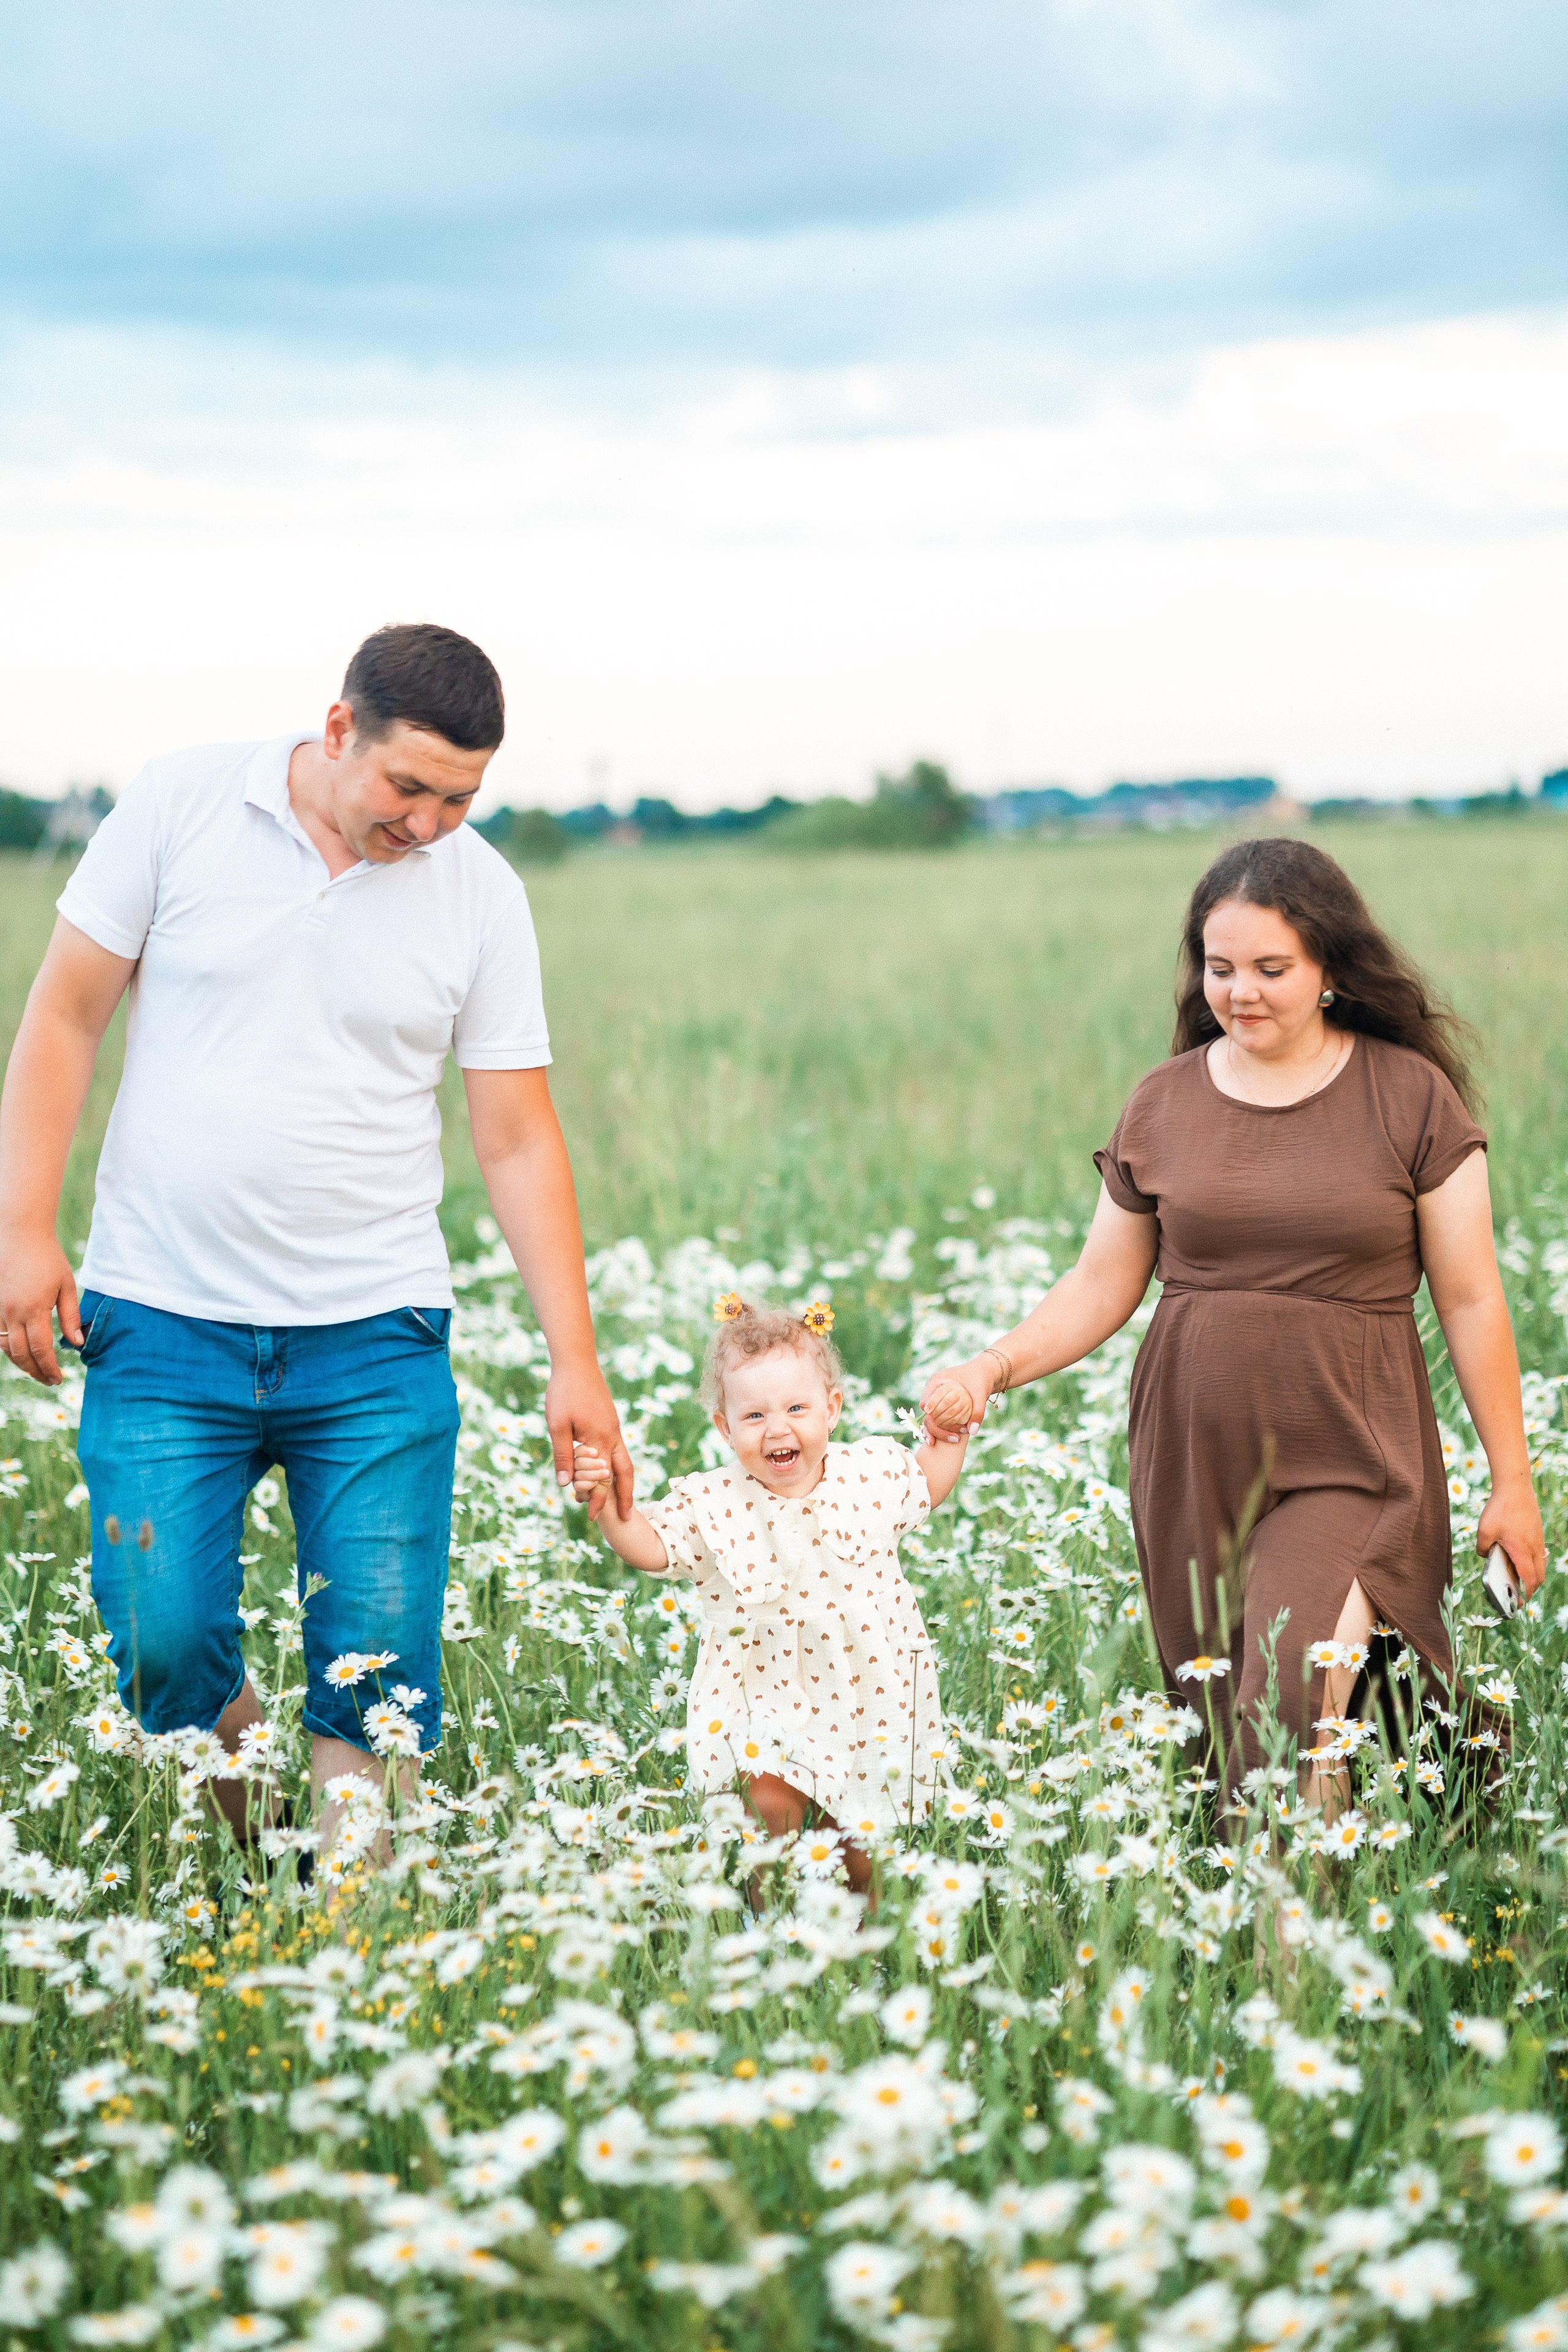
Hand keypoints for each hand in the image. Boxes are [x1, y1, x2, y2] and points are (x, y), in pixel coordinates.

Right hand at [0, 1230, 81, 1386]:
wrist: (19, 1234)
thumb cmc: (47, 1258)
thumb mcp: (67, 1286)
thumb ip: (71, 1317)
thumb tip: (77, 1344)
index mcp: (33, 1310)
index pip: (41, 1350)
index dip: (50, 1368)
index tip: (58, 1379)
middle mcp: (11, 1313)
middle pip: (20, 1354)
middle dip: (35, 1371)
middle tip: (49, 1380)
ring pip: (5, 1347)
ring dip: (20, 1362)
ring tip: (36, 1370)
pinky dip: (7, 1348)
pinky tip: (20, 1352)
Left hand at [546, 1359, 633, 1517]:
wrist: (576, 1362)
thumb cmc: (563, 1392)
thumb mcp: (557, 1425)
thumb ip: (563, 1456)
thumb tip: (566, 1485)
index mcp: (599, 1439)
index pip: (601, 1479)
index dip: (597, 1500)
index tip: (592, 1518)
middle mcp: (612, 1436)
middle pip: (625, 1473)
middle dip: (625, 1497)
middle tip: (627, 1517)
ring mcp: (613, 1427)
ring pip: (625, 1461)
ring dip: (623, 1482)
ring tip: (620, 1498)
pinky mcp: (610, 1421)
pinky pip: (617, 1449)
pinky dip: (616, 1466)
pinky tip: (607, 1470)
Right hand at [919, 1358, 995, 1439]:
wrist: (986, 1374)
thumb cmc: (981, 1379)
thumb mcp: (980, 1394)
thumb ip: (977, 1412)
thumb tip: (971, 1432)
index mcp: (937, 1381)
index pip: (926, 1401)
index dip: (930, 1415)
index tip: (937, 1425)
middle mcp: (934, 1390)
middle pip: (927, 1413)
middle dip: (936, 1428)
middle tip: (953, 1438)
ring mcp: (937, 1397)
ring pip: (931, 1418)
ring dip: (940, 1431)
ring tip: (955, 1440)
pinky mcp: (943, 1405)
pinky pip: (939, 1418)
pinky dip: (943, 1429)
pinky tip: (952, 1439)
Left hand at [1477, 1479, 1546, 1597]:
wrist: (1515, 1488)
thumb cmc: (1500, 1509)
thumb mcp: (1484, 1531)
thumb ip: (1482, 1549)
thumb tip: (1485, 1557)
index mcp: (1522, 1551)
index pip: (1529, 1579)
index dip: (1526, 1593)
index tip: (1520, 1602)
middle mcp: (1534, 1548)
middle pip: (1539, 1576)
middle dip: (1531, 1587)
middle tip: (1519, 1592)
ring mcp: (1538, 1540)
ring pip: (1540, 1565)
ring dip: (1532, 1574)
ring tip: (1518, 1576)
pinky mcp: (1538, 1533)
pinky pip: (1539, 1554)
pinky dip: (1532, 1562)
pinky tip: (1519, 1558)